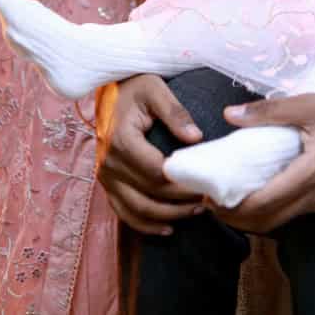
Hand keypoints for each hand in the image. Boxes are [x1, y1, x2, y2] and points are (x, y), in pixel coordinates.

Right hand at [95, 75, 205, 234]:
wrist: (109, 91)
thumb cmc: (134, 87)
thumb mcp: (156, 89)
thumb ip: (176, 113)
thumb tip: (196, 138)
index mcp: (121, 141)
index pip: (156, 173)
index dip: (183, 183)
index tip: (206, 184)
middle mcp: (109, 163)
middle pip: (149, 195)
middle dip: (180, 203)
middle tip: (208, 200)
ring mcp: (106, 176)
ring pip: (137, 210)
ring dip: (167, 217)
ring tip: (195, 213)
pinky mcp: (107, 183)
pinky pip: (124, 212)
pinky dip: (145, 224)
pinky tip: (167, 228)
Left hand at [213, 93, 314, 232]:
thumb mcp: (311, 104)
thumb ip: (269, 112)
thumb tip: (229, 115)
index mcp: (311, 173)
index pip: (264, 204)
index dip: (232, 206)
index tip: (209, 196)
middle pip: (268, 221)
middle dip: (236, 217)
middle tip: (212, 199)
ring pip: (282, 221)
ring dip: (254, 216)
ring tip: (231, 195)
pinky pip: (296, 213)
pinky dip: (273, 209)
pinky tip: (263, 189)